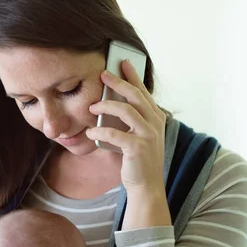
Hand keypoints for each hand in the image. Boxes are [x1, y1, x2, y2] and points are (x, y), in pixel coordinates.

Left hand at [86, 59, 166, 197]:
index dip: (133, 75)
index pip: (144, 91)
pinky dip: (99, 131)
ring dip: (105, 106)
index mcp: (156, 117)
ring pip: (126, 110)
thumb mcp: (138, 135)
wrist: (146, 185)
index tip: (122, 62)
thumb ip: (131, 119)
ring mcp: (148, 135)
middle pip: (135, 95)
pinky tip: (90, 131)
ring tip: (92, 107)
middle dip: (118, 82)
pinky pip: (114, 133)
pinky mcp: (137, 148)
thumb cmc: (138, 159)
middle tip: (103, 74)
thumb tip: (109, 103)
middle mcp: (155, 123)